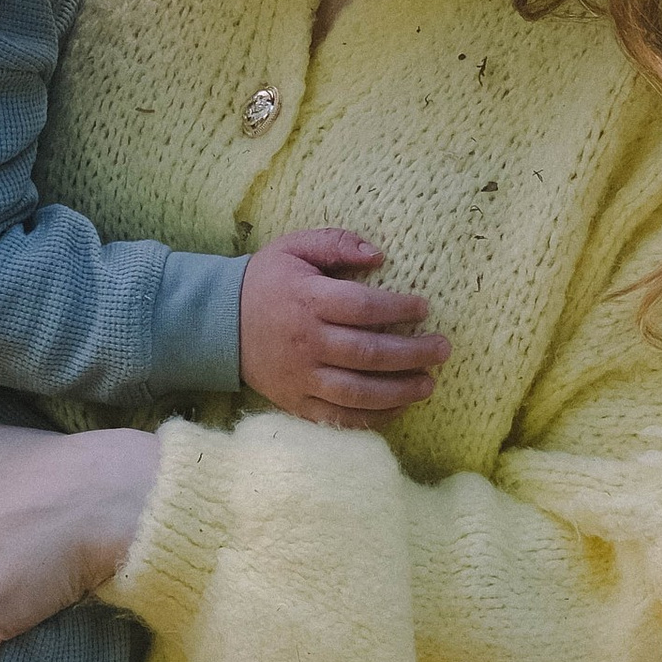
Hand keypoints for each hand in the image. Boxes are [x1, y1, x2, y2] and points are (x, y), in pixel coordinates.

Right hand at [236, 229, 449, 426]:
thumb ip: (336, 243)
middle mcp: (306, 342)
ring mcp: (301, 377)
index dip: (400, 308)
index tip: (424, 308)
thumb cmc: (266, 282)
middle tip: (443, 349)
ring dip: (400, 391)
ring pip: (358, 392)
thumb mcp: (294, 247)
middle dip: (413, 353)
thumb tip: (378, 254)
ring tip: (429, 384)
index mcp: (308, 300)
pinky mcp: (296, 402)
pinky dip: (372, 417)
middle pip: (369, 353)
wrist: (219, 324)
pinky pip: (339, 417)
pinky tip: (398, 408)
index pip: (364, 307)